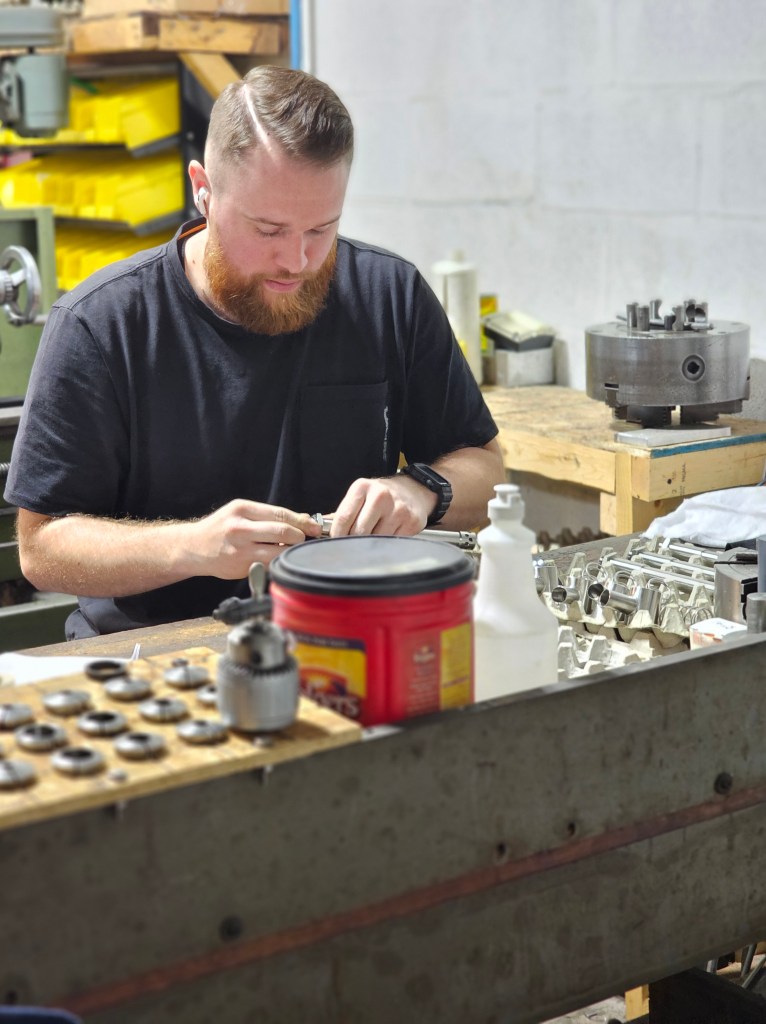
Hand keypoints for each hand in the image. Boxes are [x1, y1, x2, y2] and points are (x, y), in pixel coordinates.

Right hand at [188, 499, 321, 577]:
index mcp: (241, 510)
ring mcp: (239, 550)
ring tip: (290, 550)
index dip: (302, 522)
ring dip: (290, 552)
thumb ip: (270, 516)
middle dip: (299, 537)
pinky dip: (277, 562)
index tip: (315, 527)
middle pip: (283, 532)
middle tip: (303, 540)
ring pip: (278, 552)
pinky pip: (268, 565)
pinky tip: (275, 559)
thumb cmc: (221, 528)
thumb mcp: (241, 513)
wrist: (193, 548)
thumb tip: (304, 518)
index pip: (280, 514)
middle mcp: (239, 528)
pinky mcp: (240, 567)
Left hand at [329, 475, 436, 537]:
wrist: (413, 490)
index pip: (343, 518)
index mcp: (362, 487)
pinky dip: (387, 543)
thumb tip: (320, 529)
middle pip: (358, 532)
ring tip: (374, 535)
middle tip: (355, 543)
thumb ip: (342, 513)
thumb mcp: (361, 495)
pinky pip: (392, 542)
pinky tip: (388, 534)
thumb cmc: (381, 496)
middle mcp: (381, 495)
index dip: (337, 535)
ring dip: (372, 543)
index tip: (336, 542)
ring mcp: (398, 509)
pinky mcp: (412, 521)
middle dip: (354, 541)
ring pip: (375, 540)